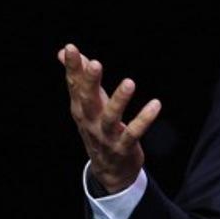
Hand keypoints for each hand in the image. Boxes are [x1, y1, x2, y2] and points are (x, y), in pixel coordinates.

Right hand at [58, 43, 161, 194]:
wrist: (108, 170)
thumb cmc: (98, 129)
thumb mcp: (87, 104)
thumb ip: (78, 77)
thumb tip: (63, 51)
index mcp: (81, 109)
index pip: (74, 85)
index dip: (72, 67)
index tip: (70, 48)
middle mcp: (90, 121)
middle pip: (88, 100)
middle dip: (90, 82)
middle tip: (94, 63)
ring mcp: (106, 136)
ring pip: (110, 117)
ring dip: (119, 100)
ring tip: (129, 82)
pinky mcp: (123, 147)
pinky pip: (133, 133)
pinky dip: (144, 120)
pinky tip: (156, 104)